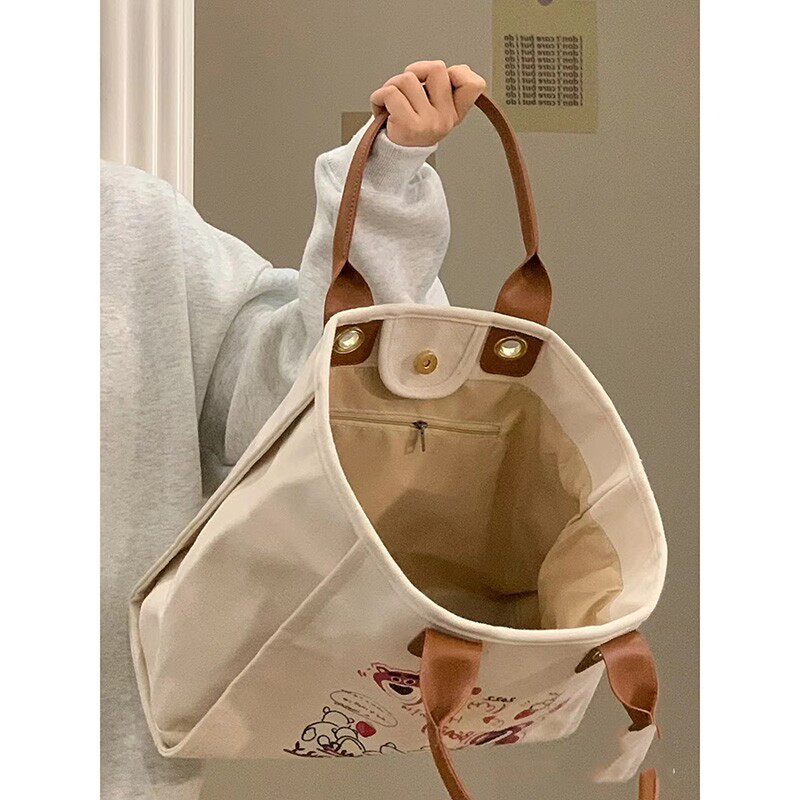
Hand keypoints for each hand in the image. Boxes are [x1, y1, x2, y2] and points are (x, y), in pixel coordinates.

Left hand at [369, 61, 485, 146]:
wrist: (395, 156)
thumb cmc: (412, 126)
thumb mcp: (436, 109)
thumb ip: (446, 87)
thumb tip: (456, 69)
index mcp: (455, 113)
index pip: (474, 85)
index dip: (458, 73)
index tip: (438, 82)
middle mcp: (446, 119)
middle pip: (436, 68)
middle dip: (415, 71)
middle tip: (406, 89)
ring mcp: (429, 124)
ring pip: (408, 79)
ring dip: (392, 85)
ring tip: (391, 102)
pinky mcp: (408, 126)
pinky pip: (390, 93)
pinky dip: (378, 97)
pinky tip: (381, 108)